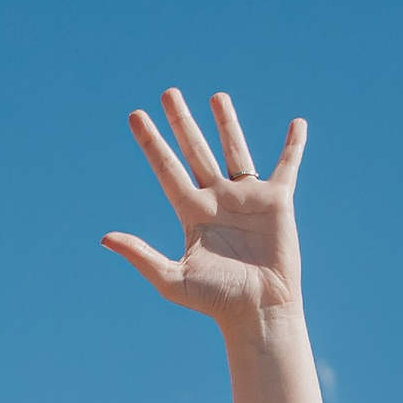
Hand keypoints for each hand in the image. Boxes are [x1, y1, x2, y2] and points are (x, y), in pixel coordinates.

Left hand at [104, 89, 304, 332]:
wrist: (257, 309)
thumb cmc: (215, 301)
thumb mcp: (172, 279)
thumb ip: (140, 255)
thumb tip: (105, 238)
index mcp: (190, 214)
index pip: (166, 169)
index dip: (151, 143)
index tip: (135, 116)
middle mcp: (216, 200)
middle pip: (195, 151)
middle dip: (181, 122)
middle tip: (168, 93)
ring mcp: (246, 197)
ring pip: (234, 149)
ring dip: (226, 123)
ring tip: (216, 97)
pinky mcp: (276, 201)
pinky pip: (287, 165)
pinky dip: (294, 145)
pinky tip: (297, 124)